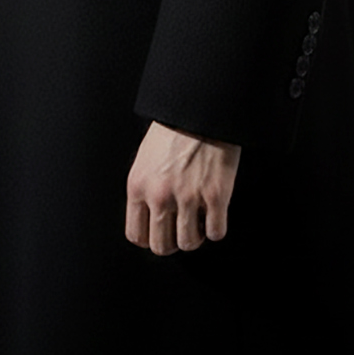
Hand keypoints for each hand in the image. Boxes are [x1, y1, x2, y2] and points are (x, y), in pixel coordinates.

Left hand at [125, 121, 240, 254]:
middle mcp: (160, 196)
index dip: (150, 238)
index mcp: (138, 186)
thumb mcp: (145, 157)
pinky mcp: (216, 196)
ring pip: (189, 243)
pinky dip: (217, 228)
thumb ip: (145, 188)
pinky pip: (216, 233)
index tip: (160, 234)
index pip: (136, 235)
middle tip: (181, 230)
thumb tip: (150, 215)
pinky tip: (215, 215)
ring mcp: (188, 197)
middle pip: (161, 246)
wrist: (202, 108)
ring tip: (199, 221)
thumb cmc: (174, 127)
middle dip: (173, 242)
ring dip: (195, 236)